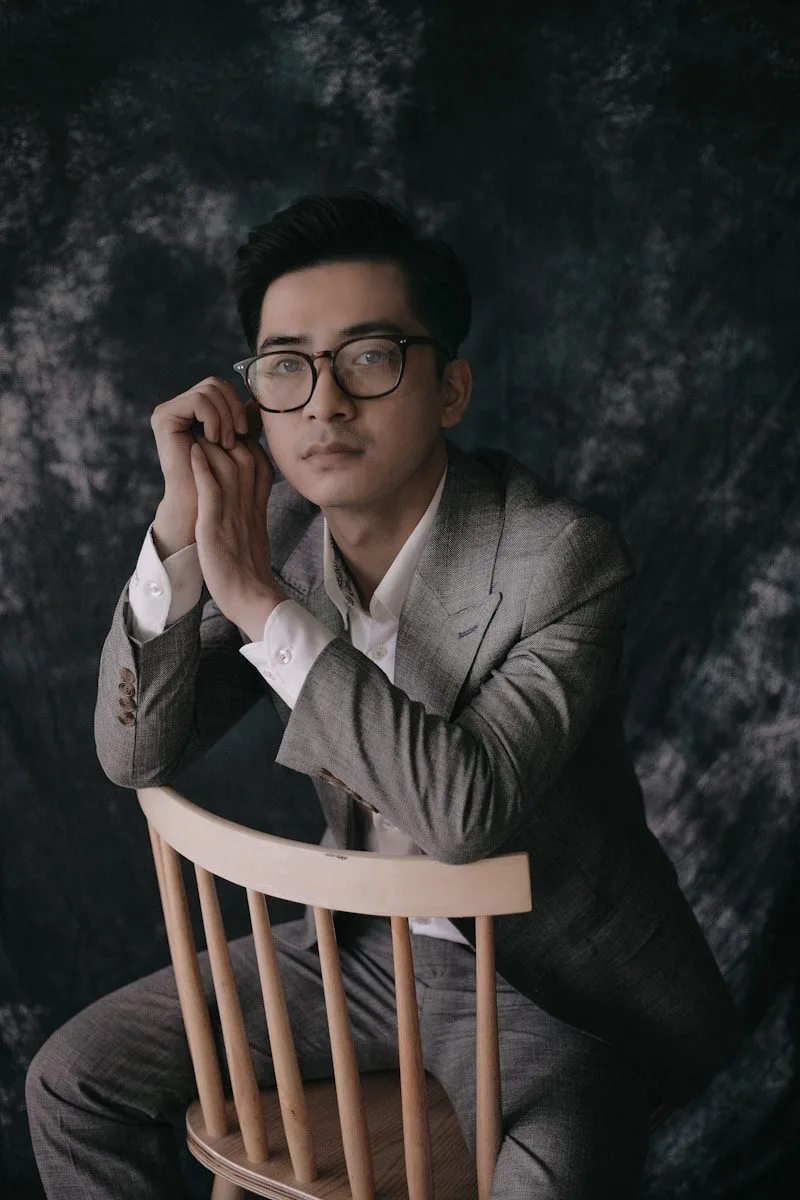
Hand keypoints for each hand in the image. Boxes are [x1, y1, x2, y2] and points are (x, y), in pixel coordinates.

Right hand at [150, 377, 260, 556]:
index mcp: (194, 410)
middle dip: (233, 409)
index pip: (222, 387)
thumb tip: (256, 402)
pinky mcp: (163, 417)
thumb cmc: (222, 479)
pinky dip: (214, 418)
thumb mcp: (237, 446)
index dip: (238, 404)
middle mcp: (178, 407)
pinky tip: (214, 439)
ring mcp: (168, 410)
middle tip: (237, 436)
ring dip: (226, 417)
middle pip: (215, 383)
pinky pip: (198, 400)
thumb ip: (243, 424)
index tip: (246, 432)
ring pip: (209, 389)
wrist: (201, 505)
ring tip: (225, 442)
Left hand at [189, 432, 286, 638]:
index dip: (245, 442)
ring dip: (212, 445)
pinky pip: (211, 489)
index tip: (229, 433)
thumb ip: (248, 508)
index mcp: (259, 506)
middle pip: (245, 456)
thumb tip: (240, 493)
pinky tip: (192, 452)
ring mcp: (235, 514)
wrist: (253, 599)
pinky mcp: (216, 526)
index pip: (258, 461)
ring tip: (198, 431)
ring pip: (229, 465)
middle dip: (227, 436)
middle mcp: (250, 505)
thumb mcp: (253, 532)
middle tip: (208, 426)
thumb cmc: (249, 570)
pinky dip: (202, 467)